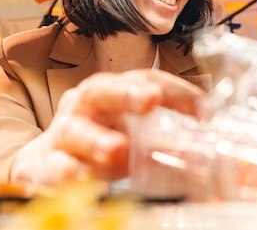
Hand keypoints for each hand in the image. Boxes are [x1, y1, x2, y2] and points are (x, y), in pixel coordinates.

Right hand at [10, 69, 206, 187]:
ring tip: (119, 150)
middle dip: (126, 93)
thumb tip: (211, 148)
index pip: (144, 81)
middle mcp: (85, 107)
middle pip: (101, 90)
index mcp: (112, 93)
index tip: (204, 110)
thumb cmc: (99, 142)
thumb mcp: (132, 132)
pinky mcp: (46, 166)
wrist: (45, 163)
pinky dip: (67, 172)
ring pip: (74, 130)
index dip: (174, 91)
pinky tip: (80, 176)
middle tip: (150, 100)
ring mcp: (64, 135)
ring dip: (97, 139)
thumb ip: (166, 136)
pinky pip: (54, 167)